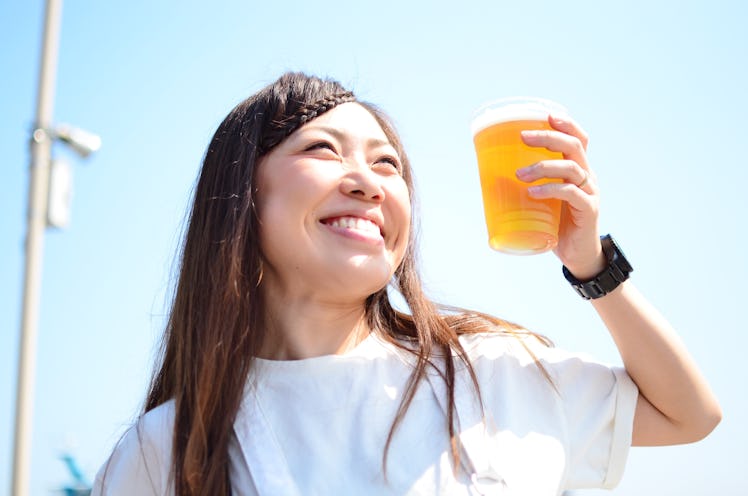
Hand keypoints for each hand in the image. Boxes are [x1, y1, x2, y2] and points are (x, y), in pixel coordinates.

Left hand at [515, 115, 604, 278]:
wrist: (577, 255)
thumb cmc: (556, 224)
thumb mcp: (542, 201)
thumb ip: (527, 187)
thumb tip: (489, 178)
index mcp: (579, 170)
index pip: (579, 139)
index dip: (567, 124)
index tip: (546, 115)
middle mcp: (588, 177)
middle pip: (574, 147)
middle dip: (548, 137)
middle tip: (523, 137)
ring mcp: (590, 192)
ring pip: (571, 168)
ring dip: (543, 166)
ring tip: (520, 174)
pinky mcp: (589, 210)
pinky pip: (572, 194)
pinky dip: (551, 190)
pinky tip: (533, 193)